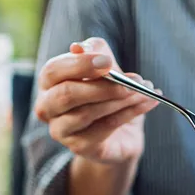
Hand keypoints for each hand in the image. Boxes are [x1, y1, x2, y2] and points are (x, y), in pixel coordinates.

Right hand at [34, 37, 159, 163]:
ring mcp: (60, 130)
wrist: (121, 133)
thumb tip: (80, 47)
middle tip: (131, 80)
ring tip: (144, 90)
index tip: (107, 61)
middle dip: (101, 86)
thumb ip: (96, 52)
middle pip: (66, 95)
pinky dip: (129, 113)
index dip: (79, 65)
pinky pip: (105, 128)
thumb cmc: (108, 94)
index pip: (53, 71)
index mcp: (49, 83)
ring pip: (87, 113)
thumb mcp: (105, 67)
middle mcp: (47, 108)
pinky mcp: (79, 147)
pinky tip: (147, 102)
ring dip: (120, 100)